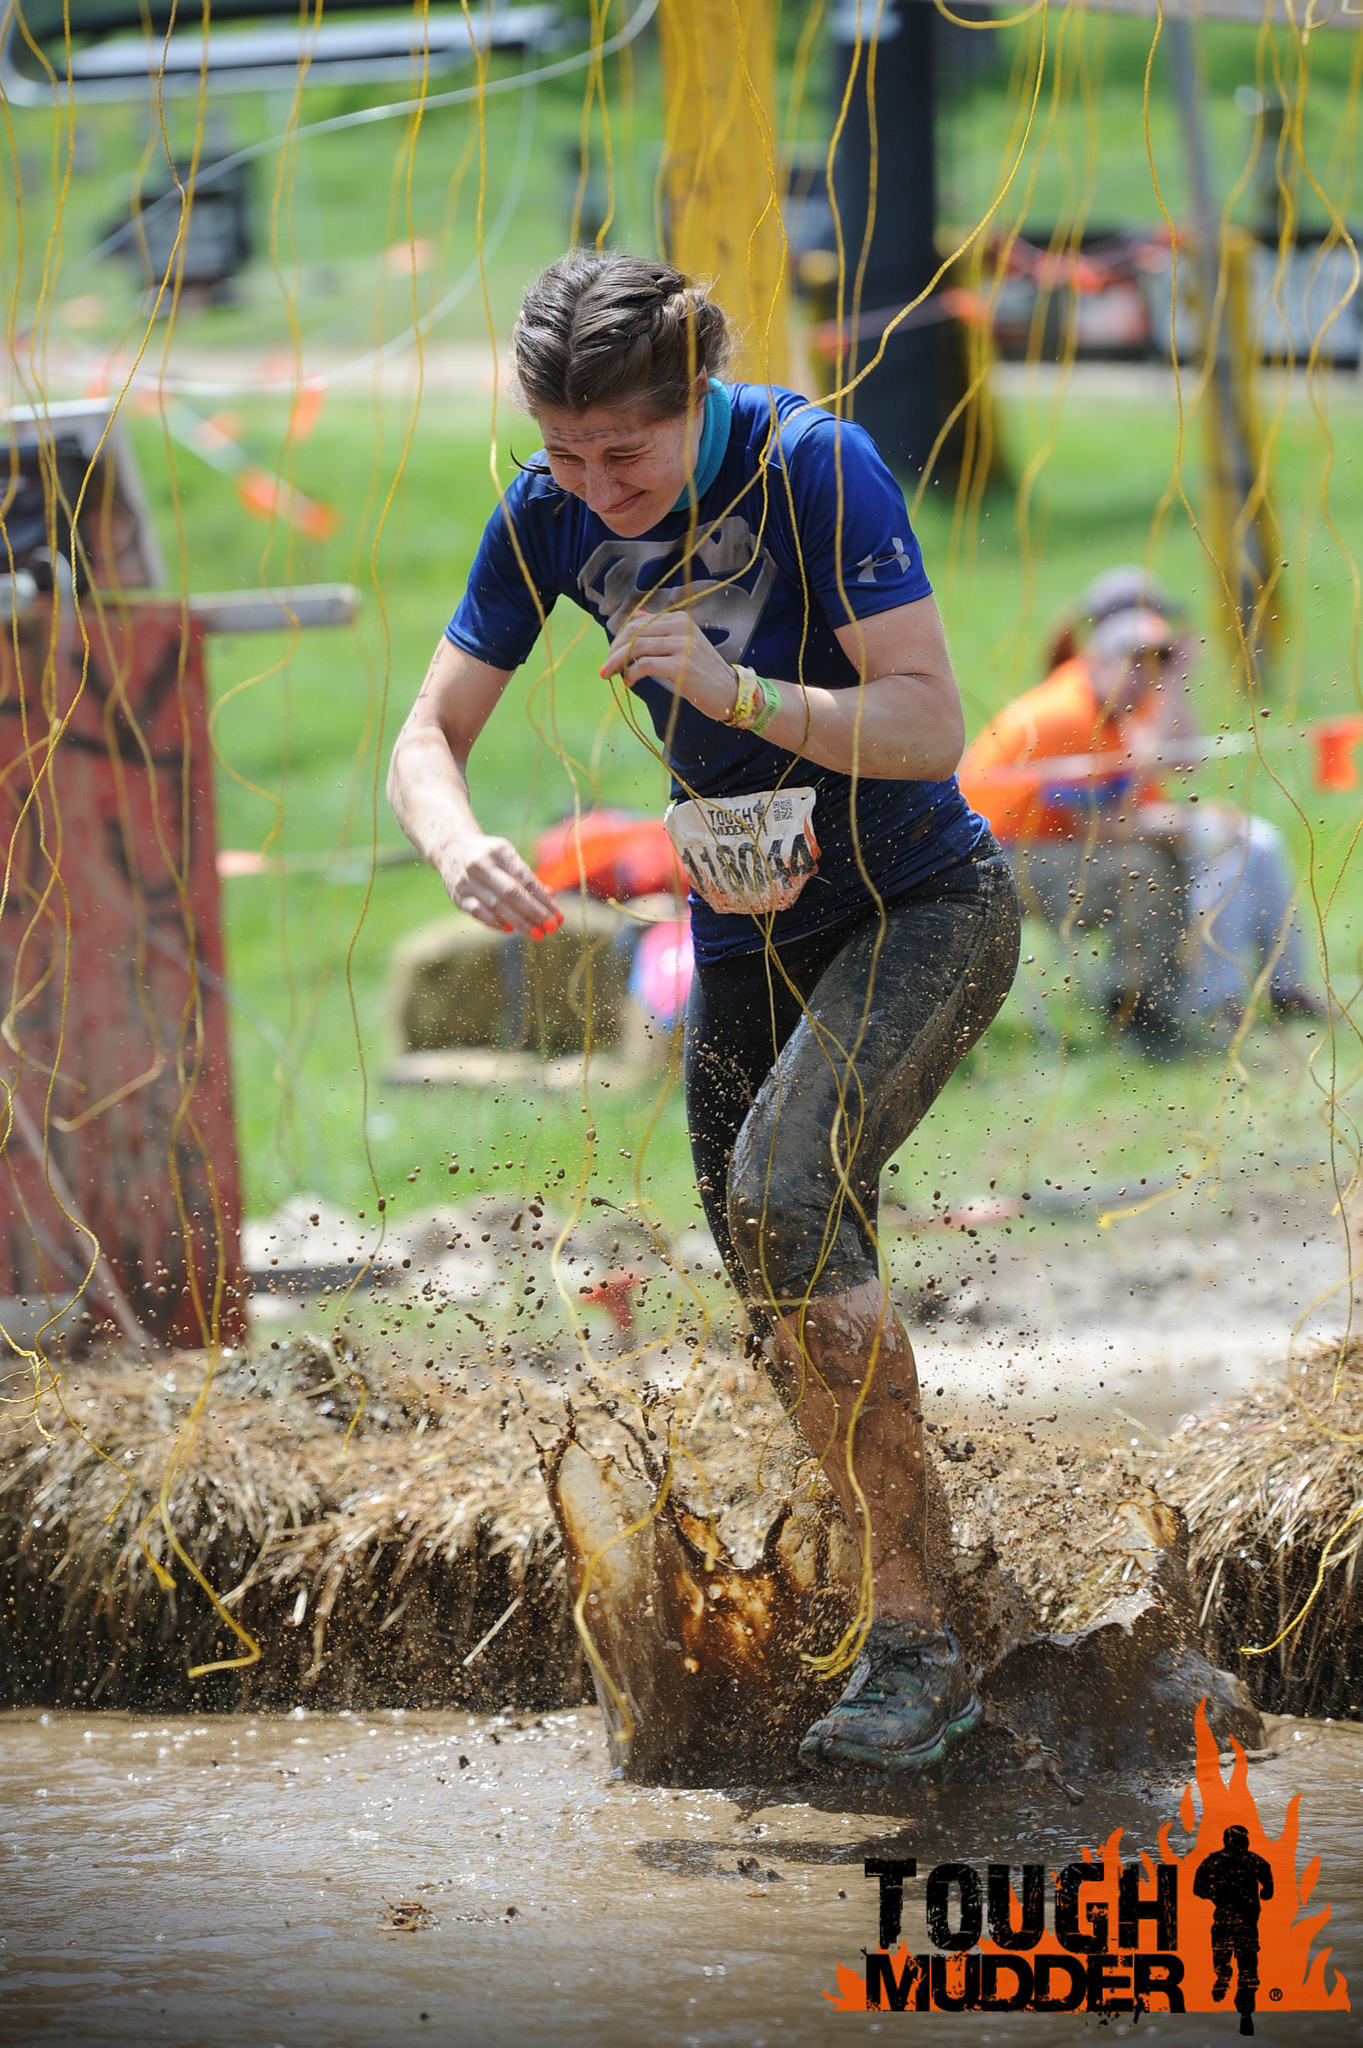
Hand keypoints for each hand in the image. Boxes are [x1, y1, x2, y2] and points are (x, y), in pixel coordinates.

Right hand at [438, 830, 563, 939]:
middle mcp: (481, 864)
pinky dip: (495, 922)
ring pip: (496, 905)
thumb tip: (551, 896)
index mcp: (500, 851)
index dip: (543, 899)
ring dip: (519, 922)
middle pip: (512, 893)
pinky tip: (510, 930)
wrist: (450, 848)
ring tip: (537, 934)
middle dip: (534, 912)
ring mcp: (467, 880)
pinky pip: (478, 912)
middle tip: (551, 928)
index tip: (558, 915)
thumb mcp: (508, 857)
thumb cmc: (489, 856)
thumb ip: (528, 877)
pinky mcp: (457, 896)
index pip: (526, 878)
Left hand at [600, 605, 738, 722]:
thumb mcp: (682, 644)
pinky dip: (631, 674)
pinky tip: (629, 683)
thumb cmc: (703, 672)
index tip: (611, 656)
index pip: (637, 623)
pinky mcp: (681, 666)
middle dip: (614, 651)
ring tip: (610, 675)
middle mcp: (681, 627)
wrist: (729, 692)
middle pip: (633, 633)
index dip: (619, 640)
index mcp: (679, 619)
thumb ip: (659, 630)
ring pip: (636, 648)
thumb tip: (635, 617)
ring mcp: (682, 645)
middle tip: (605, 668)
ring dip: (617, 663)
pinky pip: (645, 665)